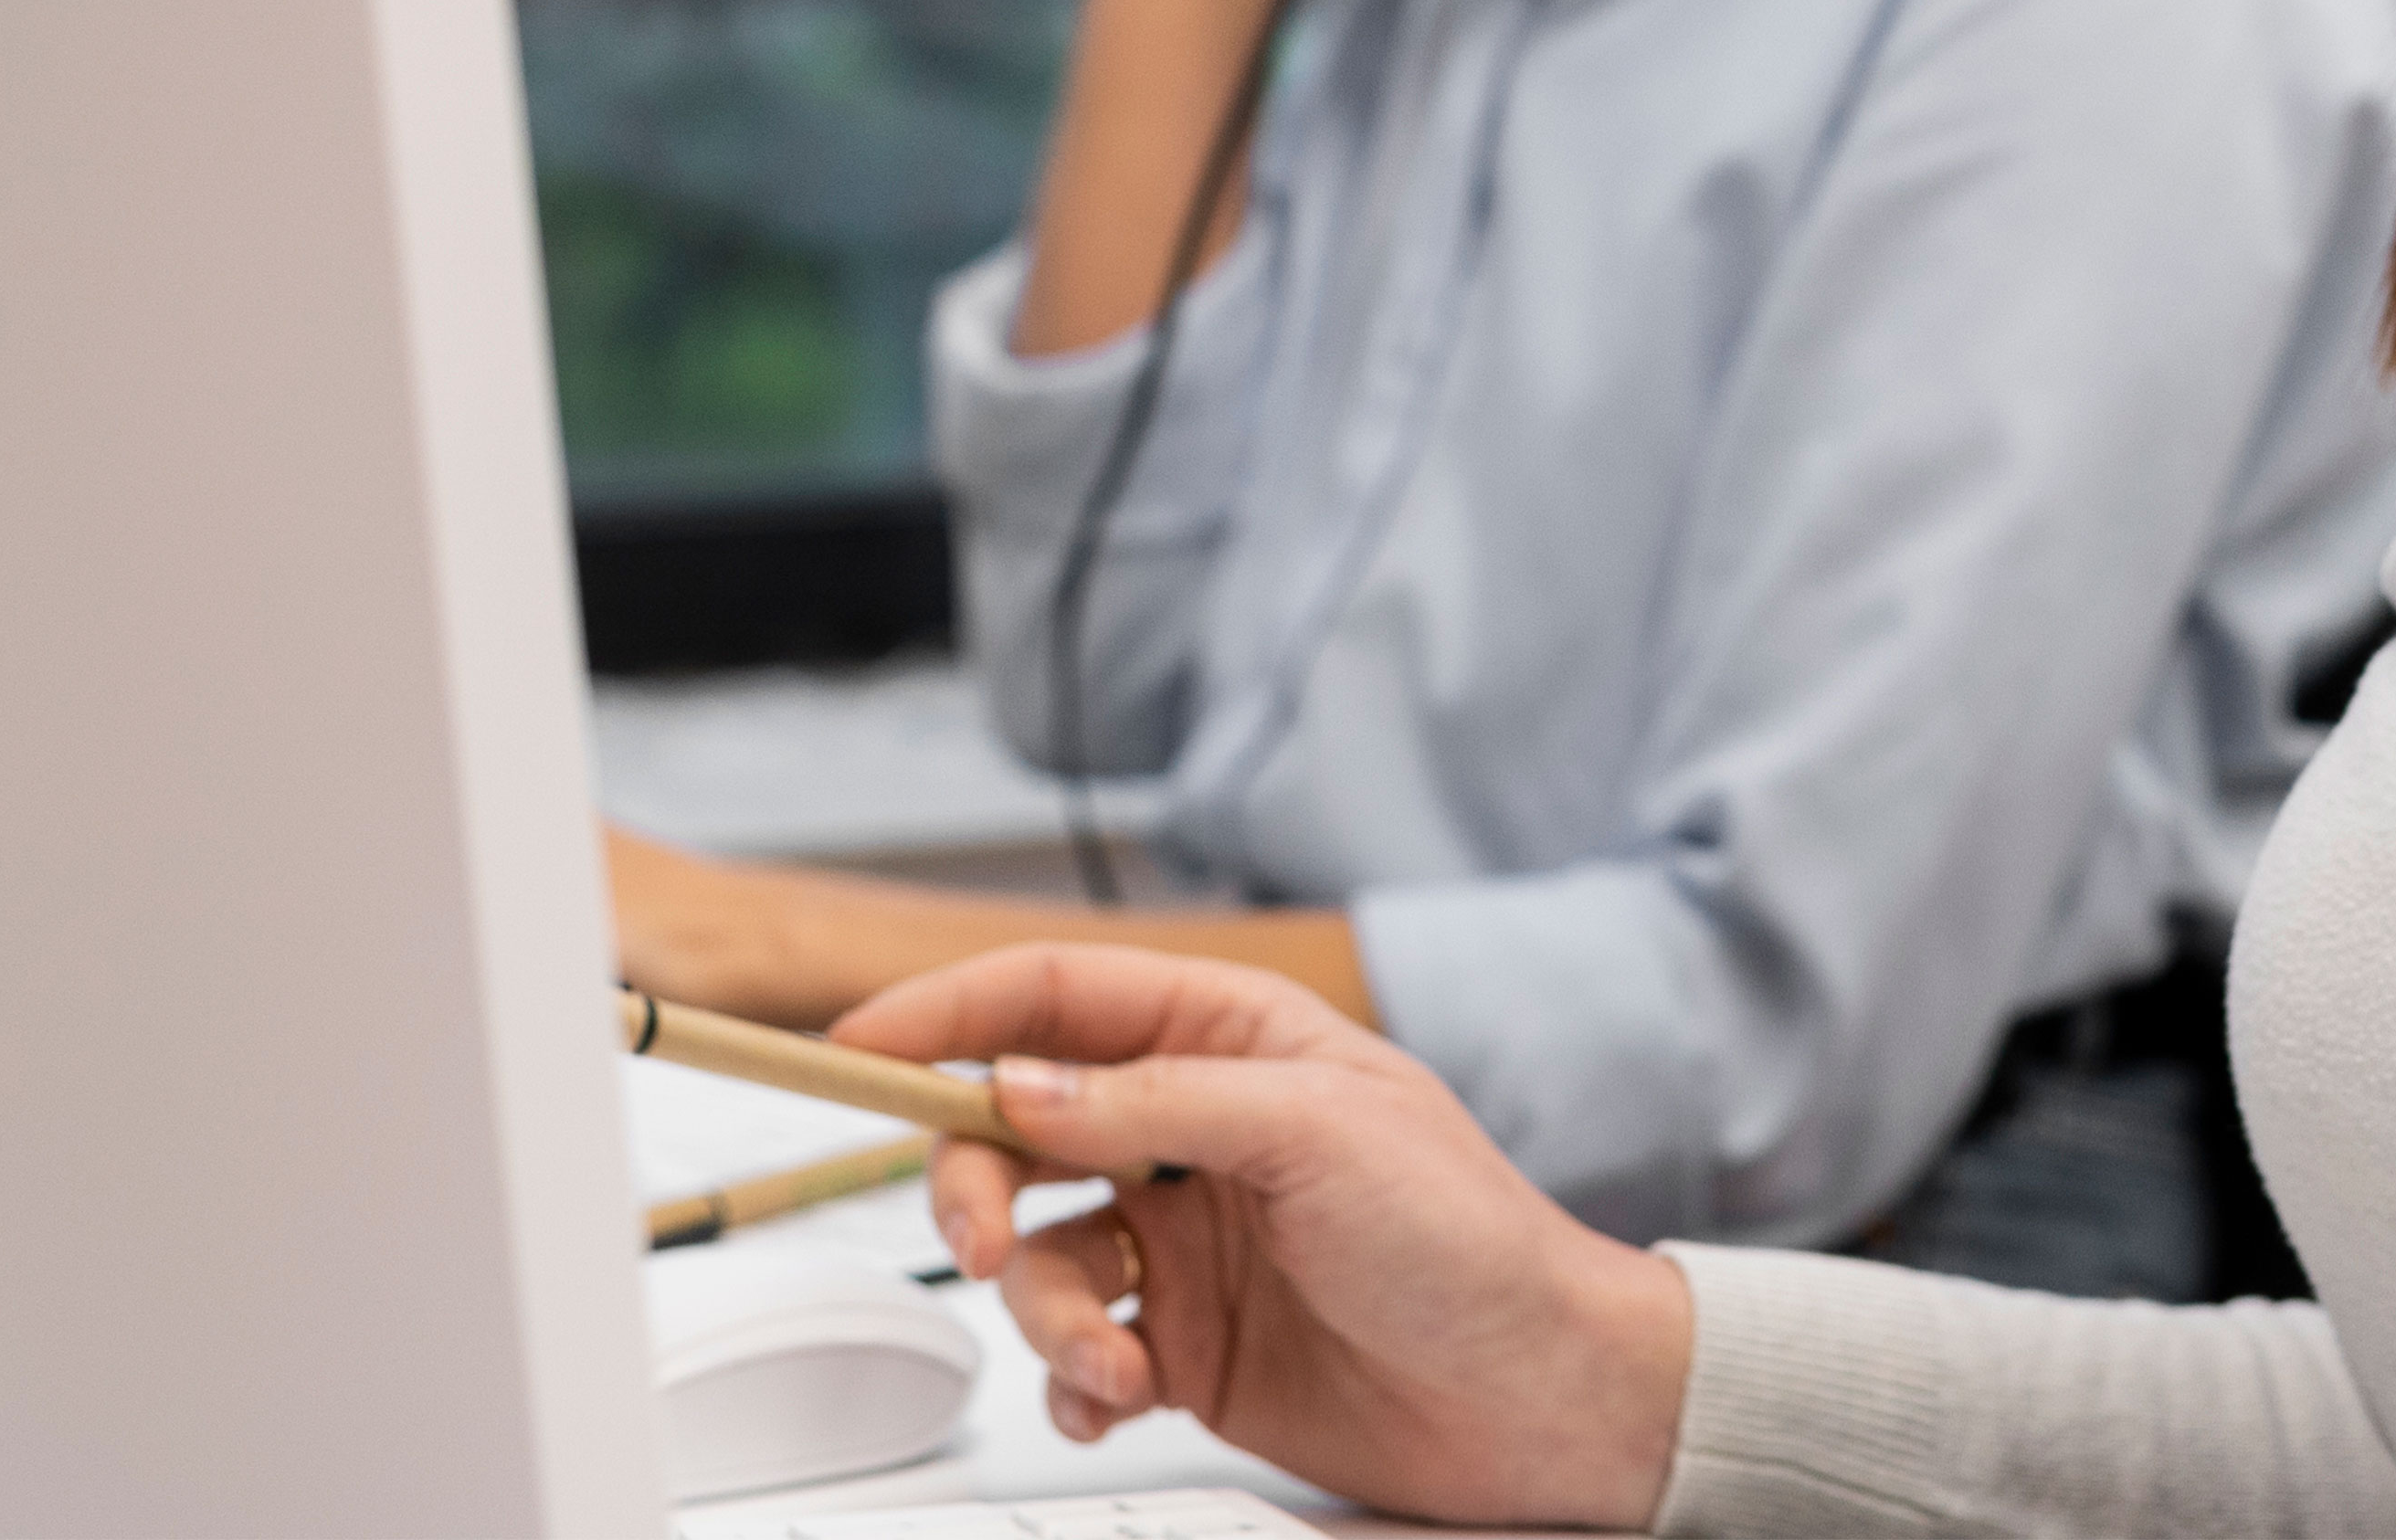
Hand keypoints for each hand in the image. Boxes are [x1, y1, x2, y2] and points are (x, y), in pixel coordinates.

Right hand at [836, 943, 1690, 1528]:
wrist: (1541, 1397)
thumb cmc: (1470, 1241)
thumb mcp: (1318, 1134)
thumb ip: (1157, 1103)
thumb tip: (1018, 1085)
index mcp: (1233, 1041)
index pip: (1058, 999)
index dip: (947, 1014)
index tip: (854, 1051)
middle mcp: (1195, 1133)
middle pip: (1015, 1132)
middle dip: (975, 1186)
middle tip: (982, 1242)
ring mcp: (1185, 1243)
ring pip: (1037, 1256)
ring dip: (1043, 1313)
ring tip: (1106, 1358)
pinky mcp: (1186, 1345)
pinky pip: (1074, 1353)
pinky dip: (1074, 1381)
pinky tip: (1120, 1394)